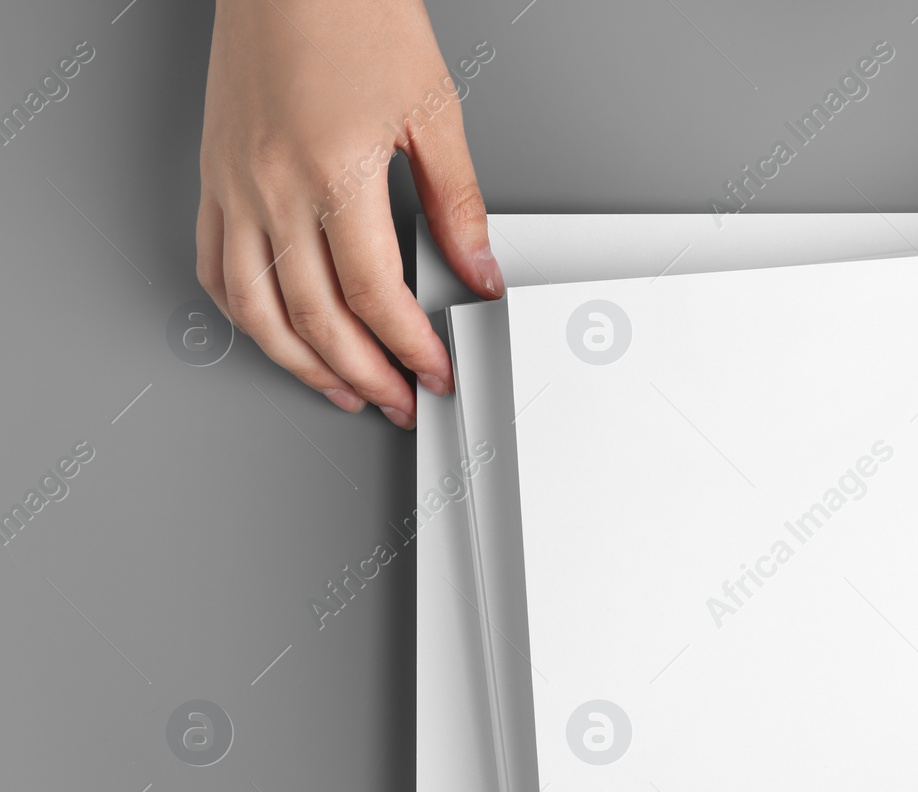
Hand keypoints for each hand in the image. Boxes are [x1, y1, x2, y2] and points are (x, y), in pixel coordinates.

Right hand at [196, 0, 502, 427]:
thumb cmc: (354, 15)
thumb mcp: (434, 110)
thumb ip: (458, 204)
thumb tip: (479, 271)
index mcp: (334, 174)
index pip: (376, 298)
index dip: (411, 349)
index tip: (436, 372)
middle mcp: (273, 188)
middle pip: (316, 320)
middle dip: (365, 376)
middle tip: (400, 400)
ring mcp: (234, 186)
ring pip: (256, 310)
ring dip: (302, 365)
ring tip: (344, 389)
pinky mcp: (212, 176)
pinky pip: (216, 267)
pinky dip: (246, 315)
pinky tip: (277, 333)